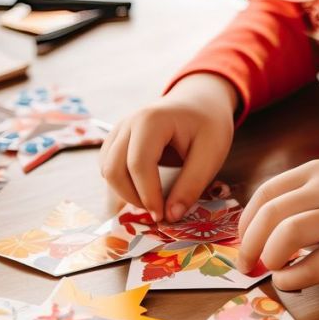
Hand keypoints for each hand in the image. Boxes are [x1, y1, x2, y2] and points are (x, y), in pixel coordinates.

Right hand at [99, 73, 236, 221]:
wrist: (198, 102)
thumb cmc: (208, 125)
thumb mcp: (211, 154)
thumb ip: (191, 186)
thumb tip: (170, 216)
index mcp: (151, 121)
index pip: (138, 164)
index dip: (148, 195)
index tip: (163, 216)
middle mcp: (128, 123)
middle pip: (114, 169)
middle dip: (133, 197)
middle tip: (158, 212)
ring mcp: (118, 130)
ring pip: (107, 170)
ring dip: (125, 193)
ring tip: (153, 201)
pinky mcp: (115, 140)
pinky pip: (108, 167)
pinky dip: (121, 185)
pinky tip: (143, 190)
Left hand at [237, 160, 318, 289]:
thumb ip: (304, 196)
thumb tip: (267, 232)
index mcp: (316, 171)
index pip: (265, 194)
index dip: (247, 222)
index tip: (246, 242)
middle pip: (269, 214)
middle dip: (249, 244)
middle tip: (246, 265)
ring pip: (287, 235)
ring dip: (270, 257)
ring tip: (273, 269)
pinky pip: (316, 264)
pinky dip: (293, 276)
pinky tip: (290, 280)